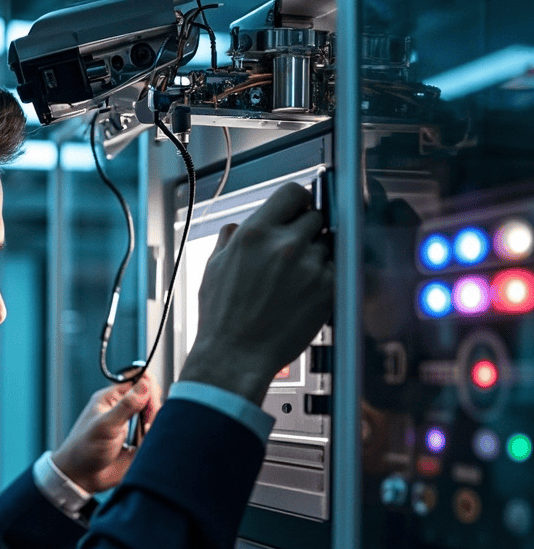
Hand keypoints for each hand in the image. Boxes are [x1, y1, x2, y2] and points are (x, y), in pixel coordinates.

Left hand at [51, 372, 162, 493]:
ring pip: (155, 417)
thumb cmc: (83, 449)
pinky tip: (144, 445)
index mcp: (111, 399)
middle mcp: (123, 410)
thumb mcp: (105, 425)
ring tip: (144, 434)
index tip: (151, 398)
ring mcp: (131, 426)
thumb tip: (145, 384)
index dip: (148, 386)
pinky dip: (154, 438)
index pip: (138, 381)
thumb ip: (126, 406)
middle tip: (146, 422)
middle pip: (150, 398)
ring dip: (154, 424)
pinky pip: (154, 435)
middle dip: (153, 408)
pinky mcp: (138, 443)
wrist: (80, 478)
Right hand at [179, 182, 333, 404]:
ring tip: (294, 281)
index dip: (297, 201)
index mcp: (255, 233)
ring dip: (315, 257)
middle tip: (293, 252)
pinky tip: (305, 294)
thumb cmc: (221, 317)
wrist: (236, 355)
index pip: (292, 192)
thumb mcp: (213, 268)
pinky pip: (335, 270)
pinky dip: (325, 278)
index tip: (296, 210)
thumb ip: (230, 239)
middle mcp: (285, 245)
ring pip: (327, 245)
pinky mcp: (327, 289)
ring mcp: (310, 266)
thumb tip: (238, 227)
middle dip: (306, 231)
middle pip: (315, 217)